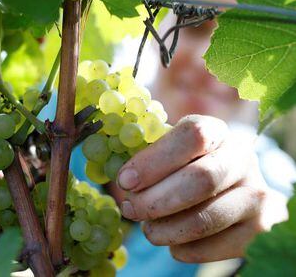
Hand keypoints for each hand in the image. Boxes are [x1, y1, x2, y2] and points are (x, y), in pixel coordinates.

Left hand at [117, 115, 287, 262]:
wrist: (228, 190)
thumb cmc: (185, 167)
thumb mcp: (169, 152)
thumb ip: (148, 157)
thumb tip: (123, 179)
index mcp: (217, 132)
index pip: (192, 136)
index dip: (154, 161)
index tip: (126, 181)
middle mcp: (242, 159)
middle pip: (201, 179)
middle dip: (155, 200)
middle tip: (130, 209)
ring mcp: (256, 195)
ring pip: (206, 219)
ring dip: (165, 229)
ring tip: (148, 228)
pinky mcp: (259, 230)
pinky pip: (214, 248)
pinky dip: (183, 249)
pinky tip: (172, 241)